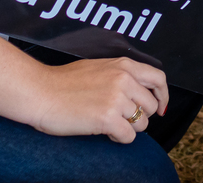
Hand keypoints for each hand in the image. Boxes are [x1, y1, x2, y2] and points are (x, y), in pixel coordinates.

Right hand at [33, 57, 167, 142]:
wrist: (39, 92)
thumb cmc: (62, 82)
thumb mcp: (98, 68)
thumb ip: (120, 76)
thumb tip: (137, 91)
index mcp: (123, 65)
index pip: (158, 78)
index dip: (163, 96)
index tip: (160, 108)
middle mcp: (124, 80)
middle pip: (151, 107)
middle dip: (138, 117)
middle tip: (119, 118)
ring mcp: (117, 99)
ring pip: (141, 124)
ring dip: (127, 128)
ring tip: (106, 122)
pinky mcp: (108, 118)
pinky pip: (128, 136)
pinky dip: (117, 138)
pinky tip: (101, 130)